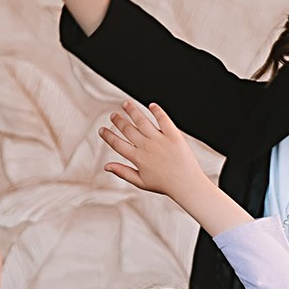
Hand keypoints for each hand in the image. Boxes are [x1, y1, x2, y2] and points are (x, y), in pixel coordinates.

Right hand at [102, 100, 250, 238]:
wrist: (186, 184)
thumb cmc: (165, 184)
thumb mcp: (141, 182)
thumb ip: (123, 172)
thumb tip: (106, 166)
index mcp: (138, 158)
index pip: (118, 144)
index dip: (108, 136)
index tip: (102, 130)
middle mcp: (147, 146)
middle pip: (128, 129)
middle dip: (118, 120)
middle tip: (113, 115)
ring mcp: (160, 139)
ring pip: (142, 121)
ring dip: (132, 111)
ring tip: (126, 104)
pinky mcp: (173, 135)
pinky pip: (163, 119)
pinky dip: (157, 111)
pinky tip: (152, 105)